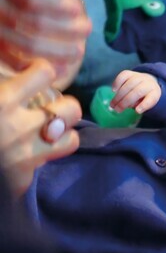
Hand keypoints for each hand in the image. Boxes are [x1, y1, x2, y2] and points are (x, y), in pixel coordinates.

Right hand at [0, 0, 90, 89]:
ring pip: (23, 44)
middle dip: (63, 30)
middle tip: (87, 30)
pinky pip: (10, 60)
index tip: (78, 9)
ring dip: (55, 51)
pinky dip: (34, 67)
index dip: (54, 5)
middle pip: (29, 23)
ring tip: (78, 52)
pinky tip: (58, 71)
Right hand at [0, 60, 80, 195]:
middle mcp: (20, 129)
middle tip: (47, 106)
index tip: (34, 74)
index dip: (40, 71)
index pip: (45, 73)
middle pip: (71, 108)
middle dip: (62, 105)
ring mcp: (24, 157)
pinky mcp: (20, 182)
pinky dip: (35, 161)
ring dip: (61, 134)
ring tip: (47, 131)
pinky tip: (22, 155)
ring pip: (71, 139)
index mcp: (1, 101)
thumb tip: (3, 70)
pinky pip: (43, 167)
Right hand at [110, 70, 160, 113]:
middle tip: (117, 110)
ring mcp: (139, 76)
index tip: (137, 111)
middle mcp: (148, 83)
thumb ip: (140, 105)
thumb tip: (132, 107)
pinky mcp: (131, 73)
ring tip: (113, 104)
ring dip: (119, 95)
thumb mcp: (146, 103)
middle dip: (125, 102)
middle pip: (138, 91)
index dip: (144, 105)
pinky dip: (117, 83)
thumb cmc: (144, 97)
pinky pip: (123, 75)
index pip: (152, 98)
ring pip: (130, 84)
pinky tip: (114, 91)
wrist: (147, 83)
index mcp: (154, 92)